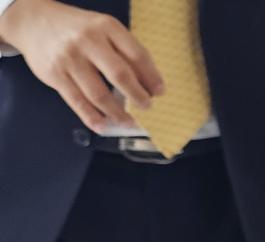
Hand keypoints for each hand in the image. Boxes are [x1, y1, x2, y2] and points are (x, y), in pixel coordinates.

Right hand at [0, 0, 162, 132]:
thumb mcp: (102, 29)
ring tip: (129, 120)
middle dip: (138, 96)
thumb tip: (148, 83)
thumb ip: (123, 50)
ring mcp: (69, 59)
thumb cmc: (76, 29)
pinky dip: (93, 118)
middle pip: (120, 75)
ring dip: (118, 113)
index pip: (137, 55)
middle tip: (147, 107)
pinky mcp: (54, 75)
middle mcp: (87, 41)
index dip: (152, 77)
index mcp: (105, 27)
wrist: (33, 21)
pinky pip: (77, 102)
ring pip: (99, 94)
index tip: (160, 91)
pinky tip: (104, 125)